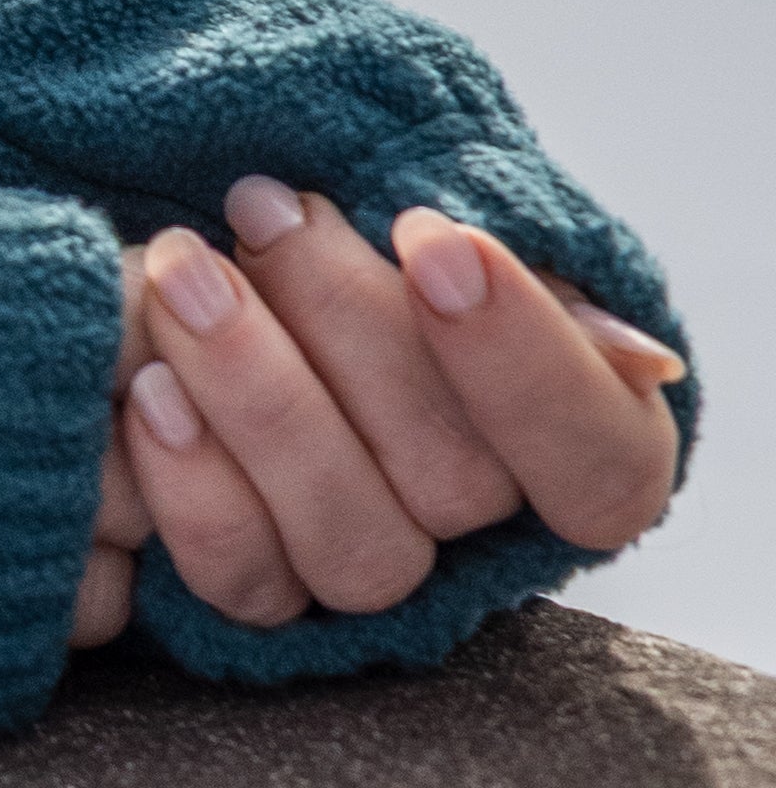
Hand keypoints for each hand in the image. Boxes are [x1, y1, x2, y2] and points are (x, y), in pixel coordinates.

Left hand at [78, 182, 683, 642]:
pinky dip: (195, 487)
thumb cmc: (338, 202)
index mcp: (576, 433)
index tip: (431, 239)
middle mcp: (488, 526)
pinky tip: (148, 386)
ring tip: (182, 272)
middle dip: (351, 330)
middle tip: (263, 206)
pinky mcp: (267, 591)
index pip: (602, 460)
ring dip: (263, 400)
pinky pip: (249, 587)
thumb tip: (639, 362)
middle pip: (462, 487)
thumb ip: (531, 263)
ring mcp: (377, 566)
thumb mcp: (430, 195)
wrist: (189, 228)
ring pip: (361, 552)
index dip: (526, 364)